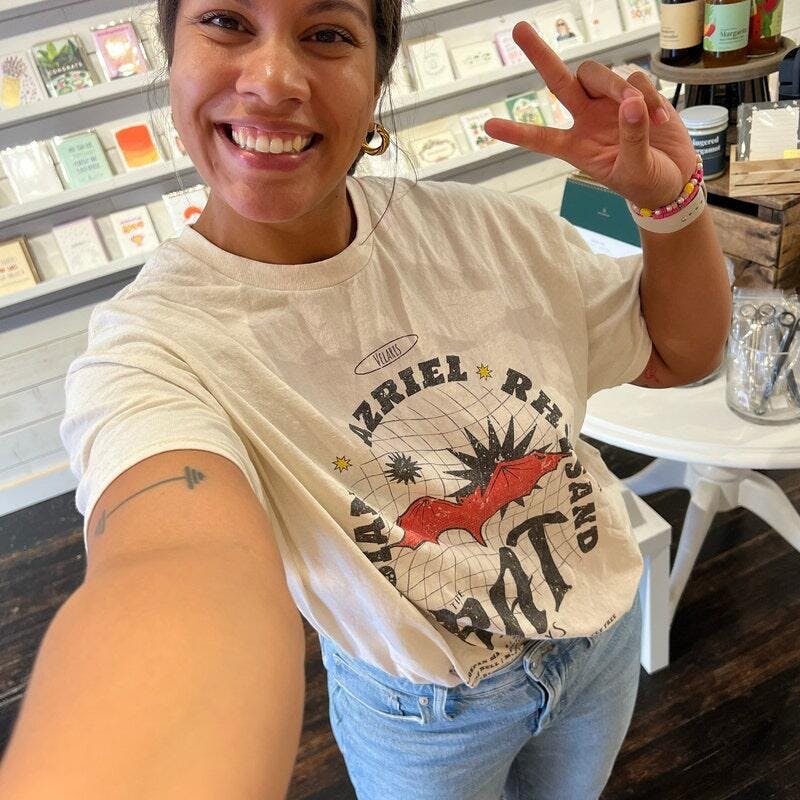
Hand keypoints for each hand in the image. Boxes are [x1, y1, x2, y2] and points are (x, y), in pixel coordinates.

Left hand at [483, 22, 697, 209]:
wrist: (674, 177)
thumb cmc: (647, 181)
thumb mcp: (635, 170)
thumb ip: (631, 139)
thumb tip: (630, 103)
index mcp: (576, 147)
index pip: (541, 138)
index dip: (516, 132)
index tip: (488, 126)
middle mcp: (586, 120)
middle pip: (559, 81)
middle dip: (540, 55)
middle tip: (518, 30)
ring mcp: (609, 104)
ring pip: (601, 75)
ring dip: (619, 89)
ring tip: (647, 117)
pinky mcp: (636, 92)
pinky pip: (637, 80)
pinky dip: (650, 96)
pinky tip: (660, 119)